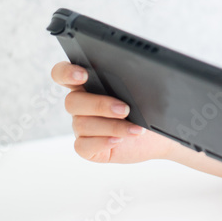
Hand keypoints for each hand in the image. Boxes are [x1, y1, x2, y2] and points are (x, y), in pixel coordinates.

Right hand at [51, 61, 175, 163]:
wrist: (158, 137)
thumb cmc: (148, 110)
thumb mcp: (144, 92)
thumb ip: (131, 81)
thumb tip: (135, 78)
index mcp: (89, 84)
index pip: (63, 73)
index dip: (67, 73)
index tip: (83, 75)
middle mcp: (81, 104)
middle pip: (72, 101)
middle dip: (99, 105)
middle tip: (125, 109)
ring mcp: (82, 127)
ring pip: (81, 124)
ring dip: (111, 126)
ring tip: (135, 129)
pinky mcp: (87, 147)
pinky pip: (83, 146)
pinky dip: (102, 142)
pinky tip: (118, 140)